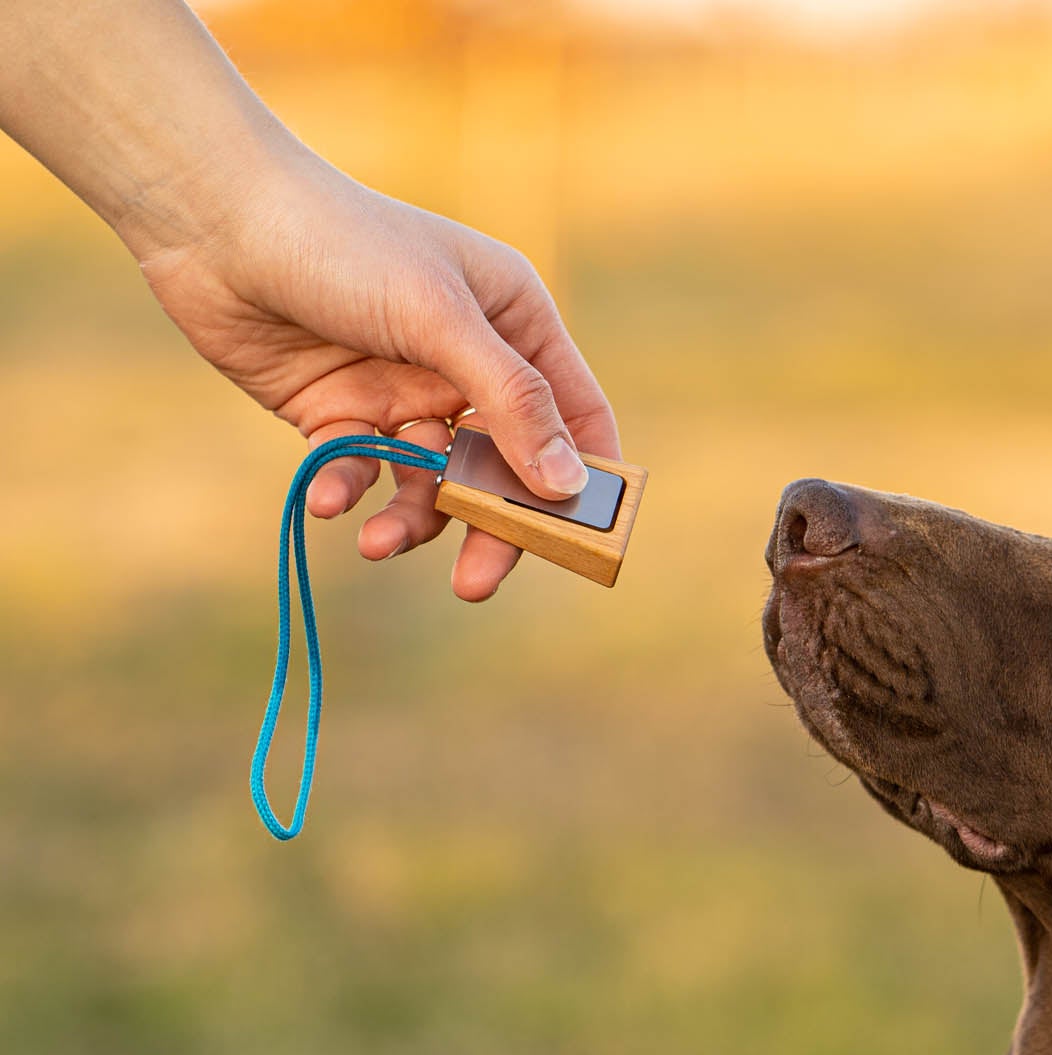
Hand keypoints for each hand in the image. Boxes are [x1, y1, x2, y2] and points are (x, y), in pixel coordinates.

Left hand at [136, 158, 619, 600]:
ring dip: (409, 518)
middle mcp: (468, 362)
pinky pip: (363, 470)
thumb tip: (568, 485)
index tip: (581, 541)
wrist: (212, 219)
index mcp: (515, 323)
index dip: (583, 477)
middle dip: (489, 526)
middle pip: (504, 468)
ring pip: (431, 482)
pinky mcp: (344, 413)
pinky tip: (326, 496)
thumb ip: (511, 402)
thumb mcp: (441, 319)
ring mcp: (405, 391)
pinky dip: (348, 488)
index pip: (575, 415)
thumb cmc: (341, 242)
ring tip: (377, 544)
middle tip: (474, 582)